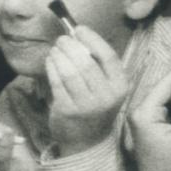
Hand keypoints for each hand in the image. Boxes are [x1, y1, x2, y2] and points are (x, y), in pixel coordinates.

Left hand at [45, 28, 128, 155]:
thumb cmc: (95, 105)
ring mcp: (86, 105)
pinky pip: (56, 82)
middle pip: (85, 62)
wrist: (87, 141)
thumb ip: (97, 63)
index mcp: (120, 86)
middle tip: (61, 39)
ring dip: (59, 55)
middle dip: (70, 46)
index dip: (92, 39)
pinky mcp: (67, 110)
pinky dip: (51, 67)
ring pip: (69, 71)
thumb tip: (77, 34)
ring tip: (55, 50)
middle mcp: (106, 96)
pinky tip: (50, 61)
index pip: (108, 56)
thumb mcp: (106, 86)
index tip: (79, 29)